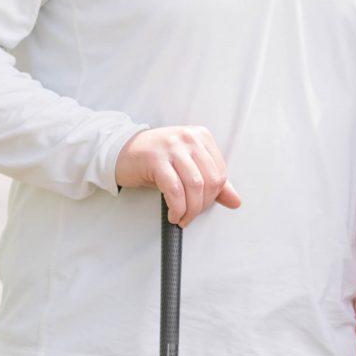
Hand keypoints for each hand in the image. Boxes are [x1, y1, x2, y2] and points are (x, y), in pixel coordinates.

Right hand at [115, 126, 241, 225]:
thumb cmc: (155, 160)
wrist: (120, 150)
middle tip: (191, 215)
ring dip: (190, 209)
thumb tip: (236, 201)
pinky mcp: (155, 158)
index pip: (220, 172)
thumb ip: (212, 182)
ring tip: (182, 218)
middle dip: (202, 205)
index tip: (202, 206)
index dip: (214, 196)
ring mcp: (172, 146)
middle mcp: (189, 138)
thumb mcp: (187, 167)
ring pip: (194, 185)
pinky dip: (177, 207)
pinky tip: (173, 214)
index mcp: (201, 137)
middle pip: (209, 180)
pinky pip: (174, 189)